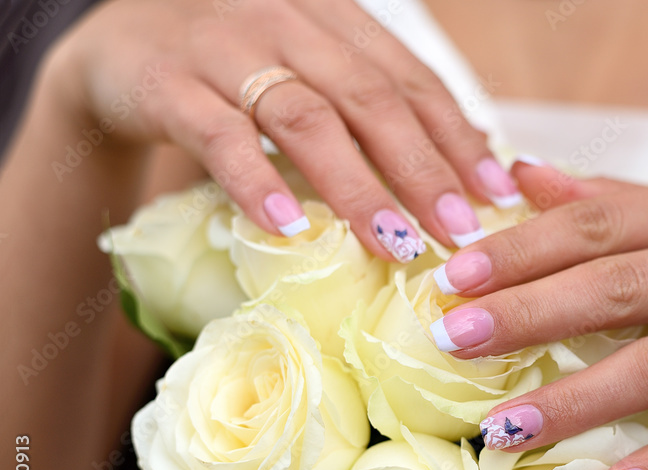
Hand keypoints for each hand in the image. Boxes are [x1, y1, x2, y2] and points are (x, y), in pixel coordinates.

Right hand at [45, 0, 517, 258]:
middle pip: (370, 99)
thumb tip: (465, 167)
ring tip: (395, 244)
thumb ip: (372, 109)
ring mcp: (226, 49)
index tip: (500, 197)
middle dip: (422, 170)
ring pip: (305, 117)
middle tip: (461, 233)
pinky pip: (219, 134)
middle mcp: (288, 23)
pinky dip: (255, 182)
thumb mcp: (310, 75)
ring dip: (356, 186)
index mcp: (334, 21)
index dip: (459, 138)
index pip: (411, 80)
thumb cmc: (237, 73)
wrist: (120, 49)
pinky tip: (288, 228)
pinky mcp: (168, 83)